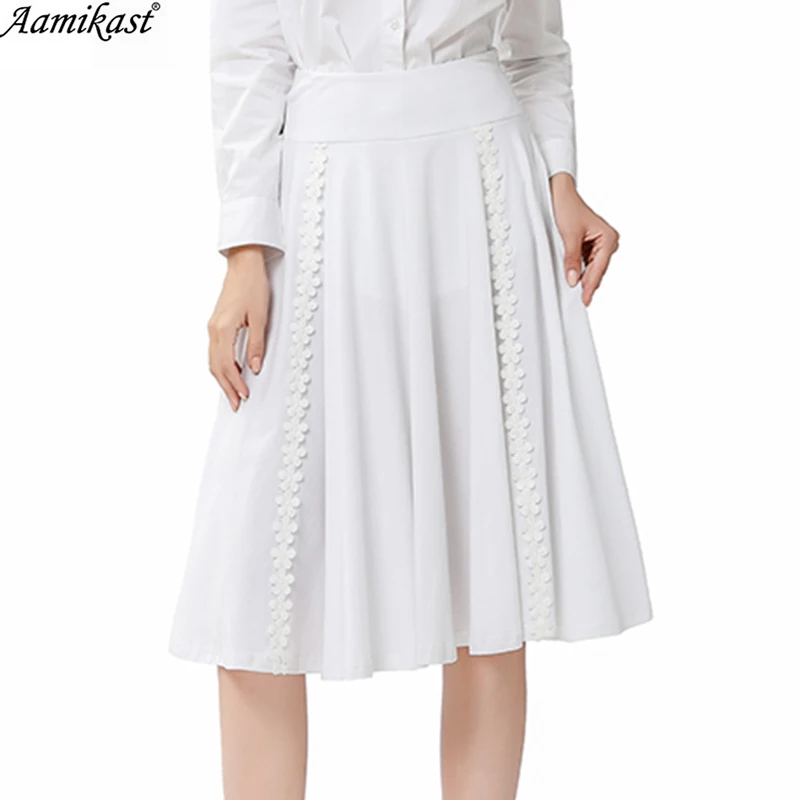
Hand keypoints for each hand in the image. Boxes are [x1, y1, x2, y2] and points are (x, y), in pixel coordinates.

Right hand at [207, 245, 270, 410]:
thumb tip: (254, 367)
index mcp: (223, 329)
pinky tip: (230, 373)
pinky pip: (214, 351)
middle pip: (216, 367)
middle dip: (226, 387)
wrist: (243, 265)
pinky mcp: (215, 324)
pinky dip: (220, 366)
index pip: (227, 365)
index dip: (236, 383)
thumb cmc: (253, 286)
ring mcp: (212, 327)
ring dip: (222, 379)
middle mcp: (213, 330)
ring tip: (232, 394)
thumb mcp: (260, 317)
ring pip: (212, 361)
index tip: (244, 396)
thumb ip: (256, 344)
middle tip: (236, 404)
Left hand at [549, 173, 619, 306]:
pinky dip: (580, 270)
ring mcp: (601, 244)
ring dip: (584, 277)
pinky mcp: (592, 245)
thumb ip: (571, 259)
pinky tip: (574, 279)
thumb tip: (573, 280)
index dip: (590, 285)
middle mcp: (609, 241)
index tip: (585, 299)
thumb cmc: (568, 208)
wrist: (560, 195)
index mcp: (608, 238)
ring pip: (592, 268)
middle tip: (581, 301)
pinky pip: (587, 262)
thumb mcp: (569, 236)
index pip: (599, 268)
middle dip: (588, 283)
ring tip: (577, 293)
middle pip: (597, 270)